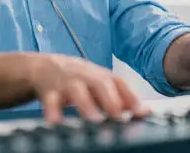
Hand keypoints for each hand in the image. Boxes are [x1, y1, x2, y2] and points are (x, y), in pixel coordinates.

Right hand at [29, 54, 151, 123]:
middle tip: (120, 117)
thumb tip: (146, 111)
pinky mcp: (49, 91)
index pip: (119, 83)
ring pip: (76, 90)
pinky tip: (56, 123)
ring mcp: (67, 82)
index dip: (131, 97)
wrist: (43, 67)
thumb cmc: (78, 79)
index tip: (142, 112)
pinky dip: (52, 111)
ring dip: (86, 104)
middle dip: (111, 100)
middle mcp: (85, 76)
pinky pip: (50, 101)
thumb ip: (121, 97)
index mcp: (99, 75)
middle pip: (100, 83)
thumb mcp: (98, 84)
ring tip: (94, 119)